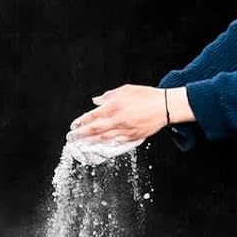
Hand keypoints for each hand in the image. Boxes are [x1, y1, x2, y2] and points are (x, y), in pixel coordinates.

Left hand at [69, 84, 190, 144]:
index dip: (81, 121)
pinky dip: (106, 145)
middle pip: (95, 130)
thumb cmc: (146, 96)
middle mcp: (118, 120)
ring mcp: (125, 130)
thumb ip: (108, 96)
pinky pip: (116, 142)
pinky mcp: (132, 137)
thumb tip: (96, 101)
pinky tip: (100, 146)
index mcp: (114, 106)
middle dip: (81, 134)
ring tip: (82, 144)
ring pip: (104, 139)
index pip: (92, 116)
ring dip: (91, 142)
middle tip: (72, 138)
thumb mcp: (125, 90)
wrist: (165, 107)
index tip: (74, 125)